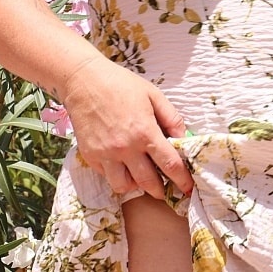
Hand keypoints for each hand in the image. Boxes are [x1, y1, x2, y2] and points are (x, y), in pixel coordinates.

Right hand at [61, 56, 192, 199]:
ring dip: (136, 186)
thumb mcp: (154, 95)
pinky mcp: (90, 156)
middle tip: (166, 191)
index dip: (182, 180)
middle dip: (161, 191)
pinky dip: (117, 175)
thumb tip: (184, 138)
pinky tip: (122, 164)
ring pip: (124, 186)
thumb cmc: (121, 84)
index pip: (170, 165)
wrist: (84, 81)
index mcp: (145, 132)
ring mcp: (105, 154)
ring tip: (141, 177)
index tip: (188, 188)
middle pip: (148, 182)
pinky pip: (106, 176)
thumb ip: (172, 118)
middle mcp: (125, 148)